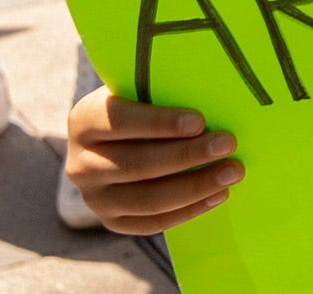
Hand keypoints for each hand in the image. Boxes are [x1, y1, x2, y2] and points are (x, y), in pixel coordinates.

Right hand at [63, 85, 242, 234]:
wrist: (117, 141)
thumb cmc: (140, 104)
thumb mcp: (140, 89)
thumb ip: (163, 90)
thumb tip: (212, 91)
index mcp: (85, 121)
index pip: (120, 121)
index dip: (159, 123)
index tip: (199, 121)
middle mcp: (81, 164)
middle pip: (137, 164)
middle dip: (187, 155)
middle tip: (228, 144)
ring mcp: (94, 198)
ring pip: (148, 199)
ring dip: (195, 186)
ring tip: (232, 172)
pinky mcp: (112, 221)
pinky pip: (152, 223)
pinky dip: (189, 211)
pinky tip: (218, 195)